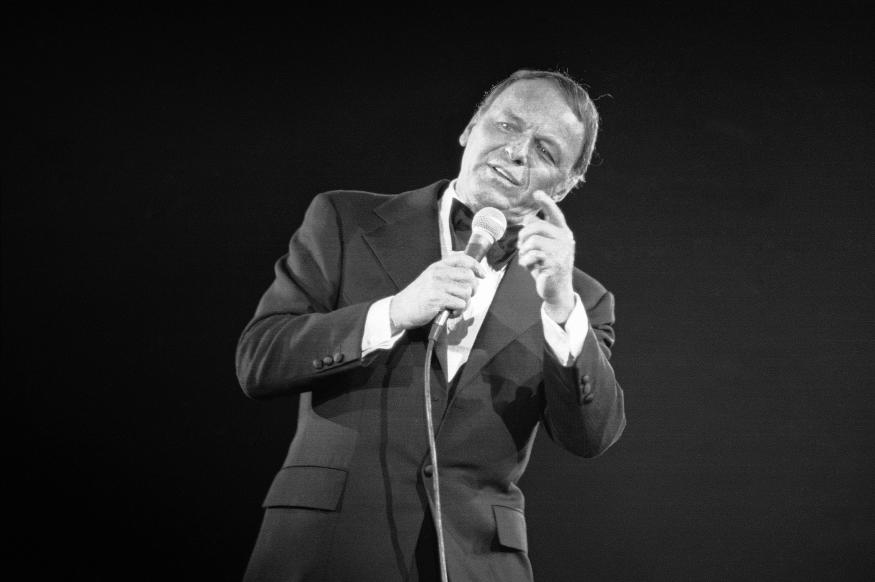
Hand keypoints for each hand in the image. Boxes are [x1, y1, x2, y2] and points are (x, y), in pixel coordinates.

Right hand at [390, 252, 485, 330]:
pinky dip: (458, 311)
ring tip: (454, 307)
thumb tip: (470, 274)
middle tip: (466, 297)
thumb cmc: (418, 297)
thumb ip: (447, 275)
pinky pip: (460, 304)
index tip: (482, 275)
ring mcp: (437, 285)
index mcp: (437, 266)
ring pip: (466, 292)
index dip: (476, 267)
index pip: (463, 259)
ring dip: (465, 303)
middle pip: (469, 276)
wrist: (400, 310)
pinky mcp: (437, 298)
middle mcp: (438, 273)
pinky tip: (449, 312)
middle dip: (473, 289)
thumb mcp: (431, 279)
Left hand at [518, 190, 575, 323]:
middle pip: (537, 226)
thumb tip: (529, 218)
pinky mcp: (555, 263)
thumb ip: (538, 233)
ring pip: (533, 240)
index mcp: (562, 233)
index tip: (537, 193)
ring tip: (525, 259)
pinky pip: (533, 254)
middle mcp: (565, 239)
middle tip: (521, 247)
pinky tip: (527, 266)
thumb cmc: (547, 267)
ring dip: (524, 251)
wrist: (556, 290)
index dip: (546, 202)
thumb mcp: (542, 248)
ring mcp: (562, 251)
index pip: (555, 214)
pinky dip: (525, 261)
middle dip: (523, 236)